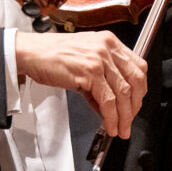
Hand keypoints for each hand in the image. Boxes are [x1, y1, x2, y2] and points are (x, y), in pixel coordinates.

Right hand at [15, 29, 146, 137]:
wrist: (31, 53)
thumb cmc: (52, 55)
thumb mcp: (84, 62)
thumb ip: (101, 80)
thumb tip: (110, 106)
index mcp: (109, 42)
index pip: (138, 66)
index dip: (140, 89)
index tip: (135, 104)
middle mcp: (107, 47)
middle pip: (136, 80)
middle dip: (135, 106)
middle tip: (129, 122)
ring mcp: (99, 59)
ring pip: (123, 93)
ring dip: (124, 116)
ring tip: (120, 129)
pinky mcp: (89, 72)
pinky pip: (107, 100)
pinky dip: (111, 116)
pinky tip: (109, 124)